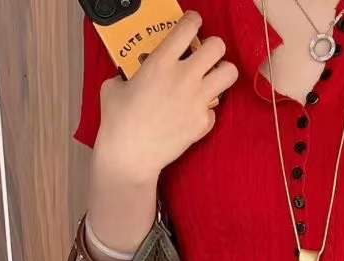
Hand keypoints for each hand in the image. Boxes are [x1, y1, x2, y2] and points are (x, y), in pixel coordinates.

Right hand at [92, 11, 238, 184]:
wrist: (131, 156)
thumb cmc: (118, 121)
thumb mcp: (114, 86)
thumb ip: (130, 73)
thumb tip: (134, 74)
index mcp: (161, 61)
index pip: (189, 26)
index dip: (193, 21)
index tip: (193, 24)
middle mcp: (184, 77)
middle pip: (218, 46)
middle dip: (212, 47)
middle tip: (204, 56)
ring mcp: (197, 100)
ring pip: (229, 73)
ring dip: (221, 73)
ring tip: (209, 79)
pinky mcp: (203, 123)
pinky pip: (215, 109)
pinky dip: (206, 110)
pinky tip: (192, 113)